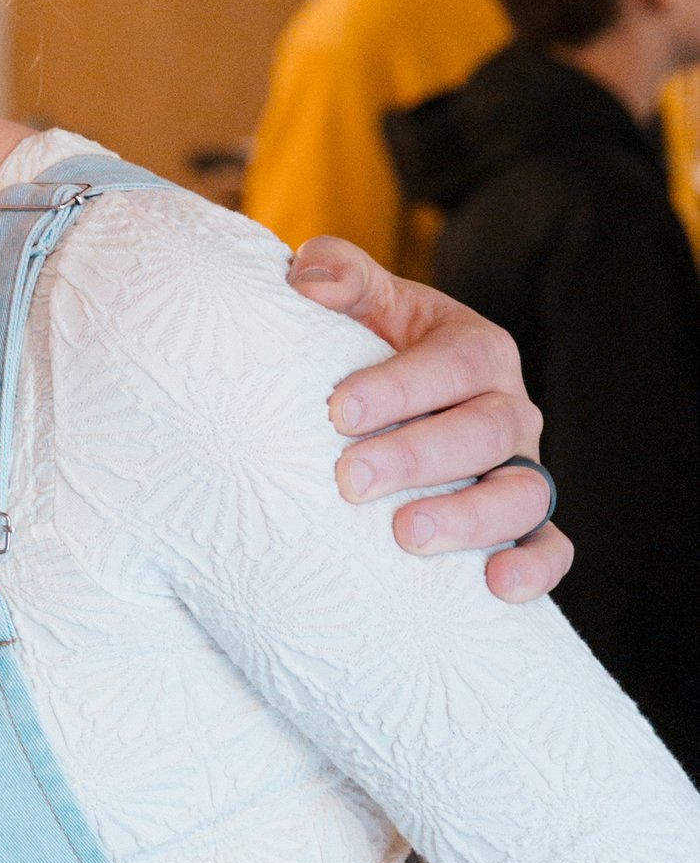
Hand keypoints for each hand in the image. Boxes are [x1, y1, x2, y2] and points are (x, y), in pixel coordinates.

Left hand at [289, 240, 568, 599]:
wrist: (386, 406)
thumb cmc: (369, 350)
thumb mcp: (361, 304)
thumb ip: (340, 276)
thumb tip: (312, 281)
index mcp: (476, 349)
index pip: (454, 363)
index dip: (401, 387)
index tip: (337, 411)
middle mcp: (509, 409)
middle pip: (488, 431)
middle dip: (418, 456)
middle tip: (349, 479)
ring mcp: (522, 469)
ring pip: (525, 494)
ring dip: (472, 517)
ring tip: (408, 536)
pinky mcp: (523, 524)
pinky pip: (550, 548)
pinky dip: (534, 568)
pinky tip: (495, 586)